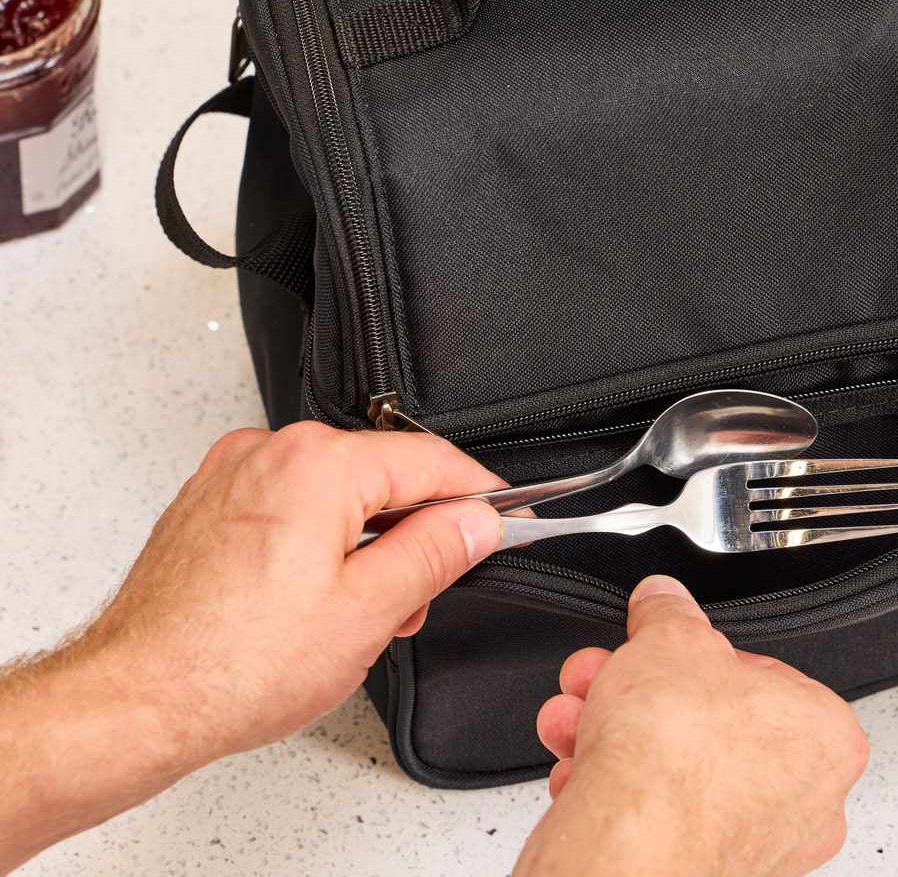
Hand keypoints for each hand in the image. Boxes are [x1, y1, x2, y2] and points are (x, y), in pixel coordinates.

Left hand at [92, 422, 509, 759]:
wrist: (133, 703)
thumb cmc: (230, 666)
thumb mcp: (368, 611)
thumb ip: (436, 552)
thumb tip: (476, 521)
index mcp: (315, 464)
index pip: (430, 461)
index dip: (479, 497)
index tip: (506, 522)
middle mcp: (268, 452)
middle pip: (381, 477)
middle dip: (412, 537)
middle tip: (414, 604)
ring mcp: (233, 477)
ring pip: (336, 496)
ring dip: (365, 549)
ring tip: (352, 622)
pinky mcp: (210, 507)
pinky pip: (291, 509)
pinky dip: (318, 548)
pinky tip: (311, 609)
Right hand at [516, 576, 869, 876]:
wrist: (628, 848)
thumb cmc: (674, 759)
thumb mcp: (669, 641)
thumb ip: (668, 612)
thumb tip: (663, 600)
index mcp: (826, 735)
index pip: (759, 674)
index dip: (693, 656)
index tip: (658, 650)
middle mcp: (807, 799)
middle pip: (710, 723)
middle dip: (638, 696)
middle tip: (603, 677)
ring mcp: (760, 845)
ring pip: (679, 772)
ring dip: (615, 736)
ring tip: (575, 717)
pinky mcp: (709, 871)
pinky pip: (661, 817)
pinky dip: (619, 790)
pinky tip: (581, 770)